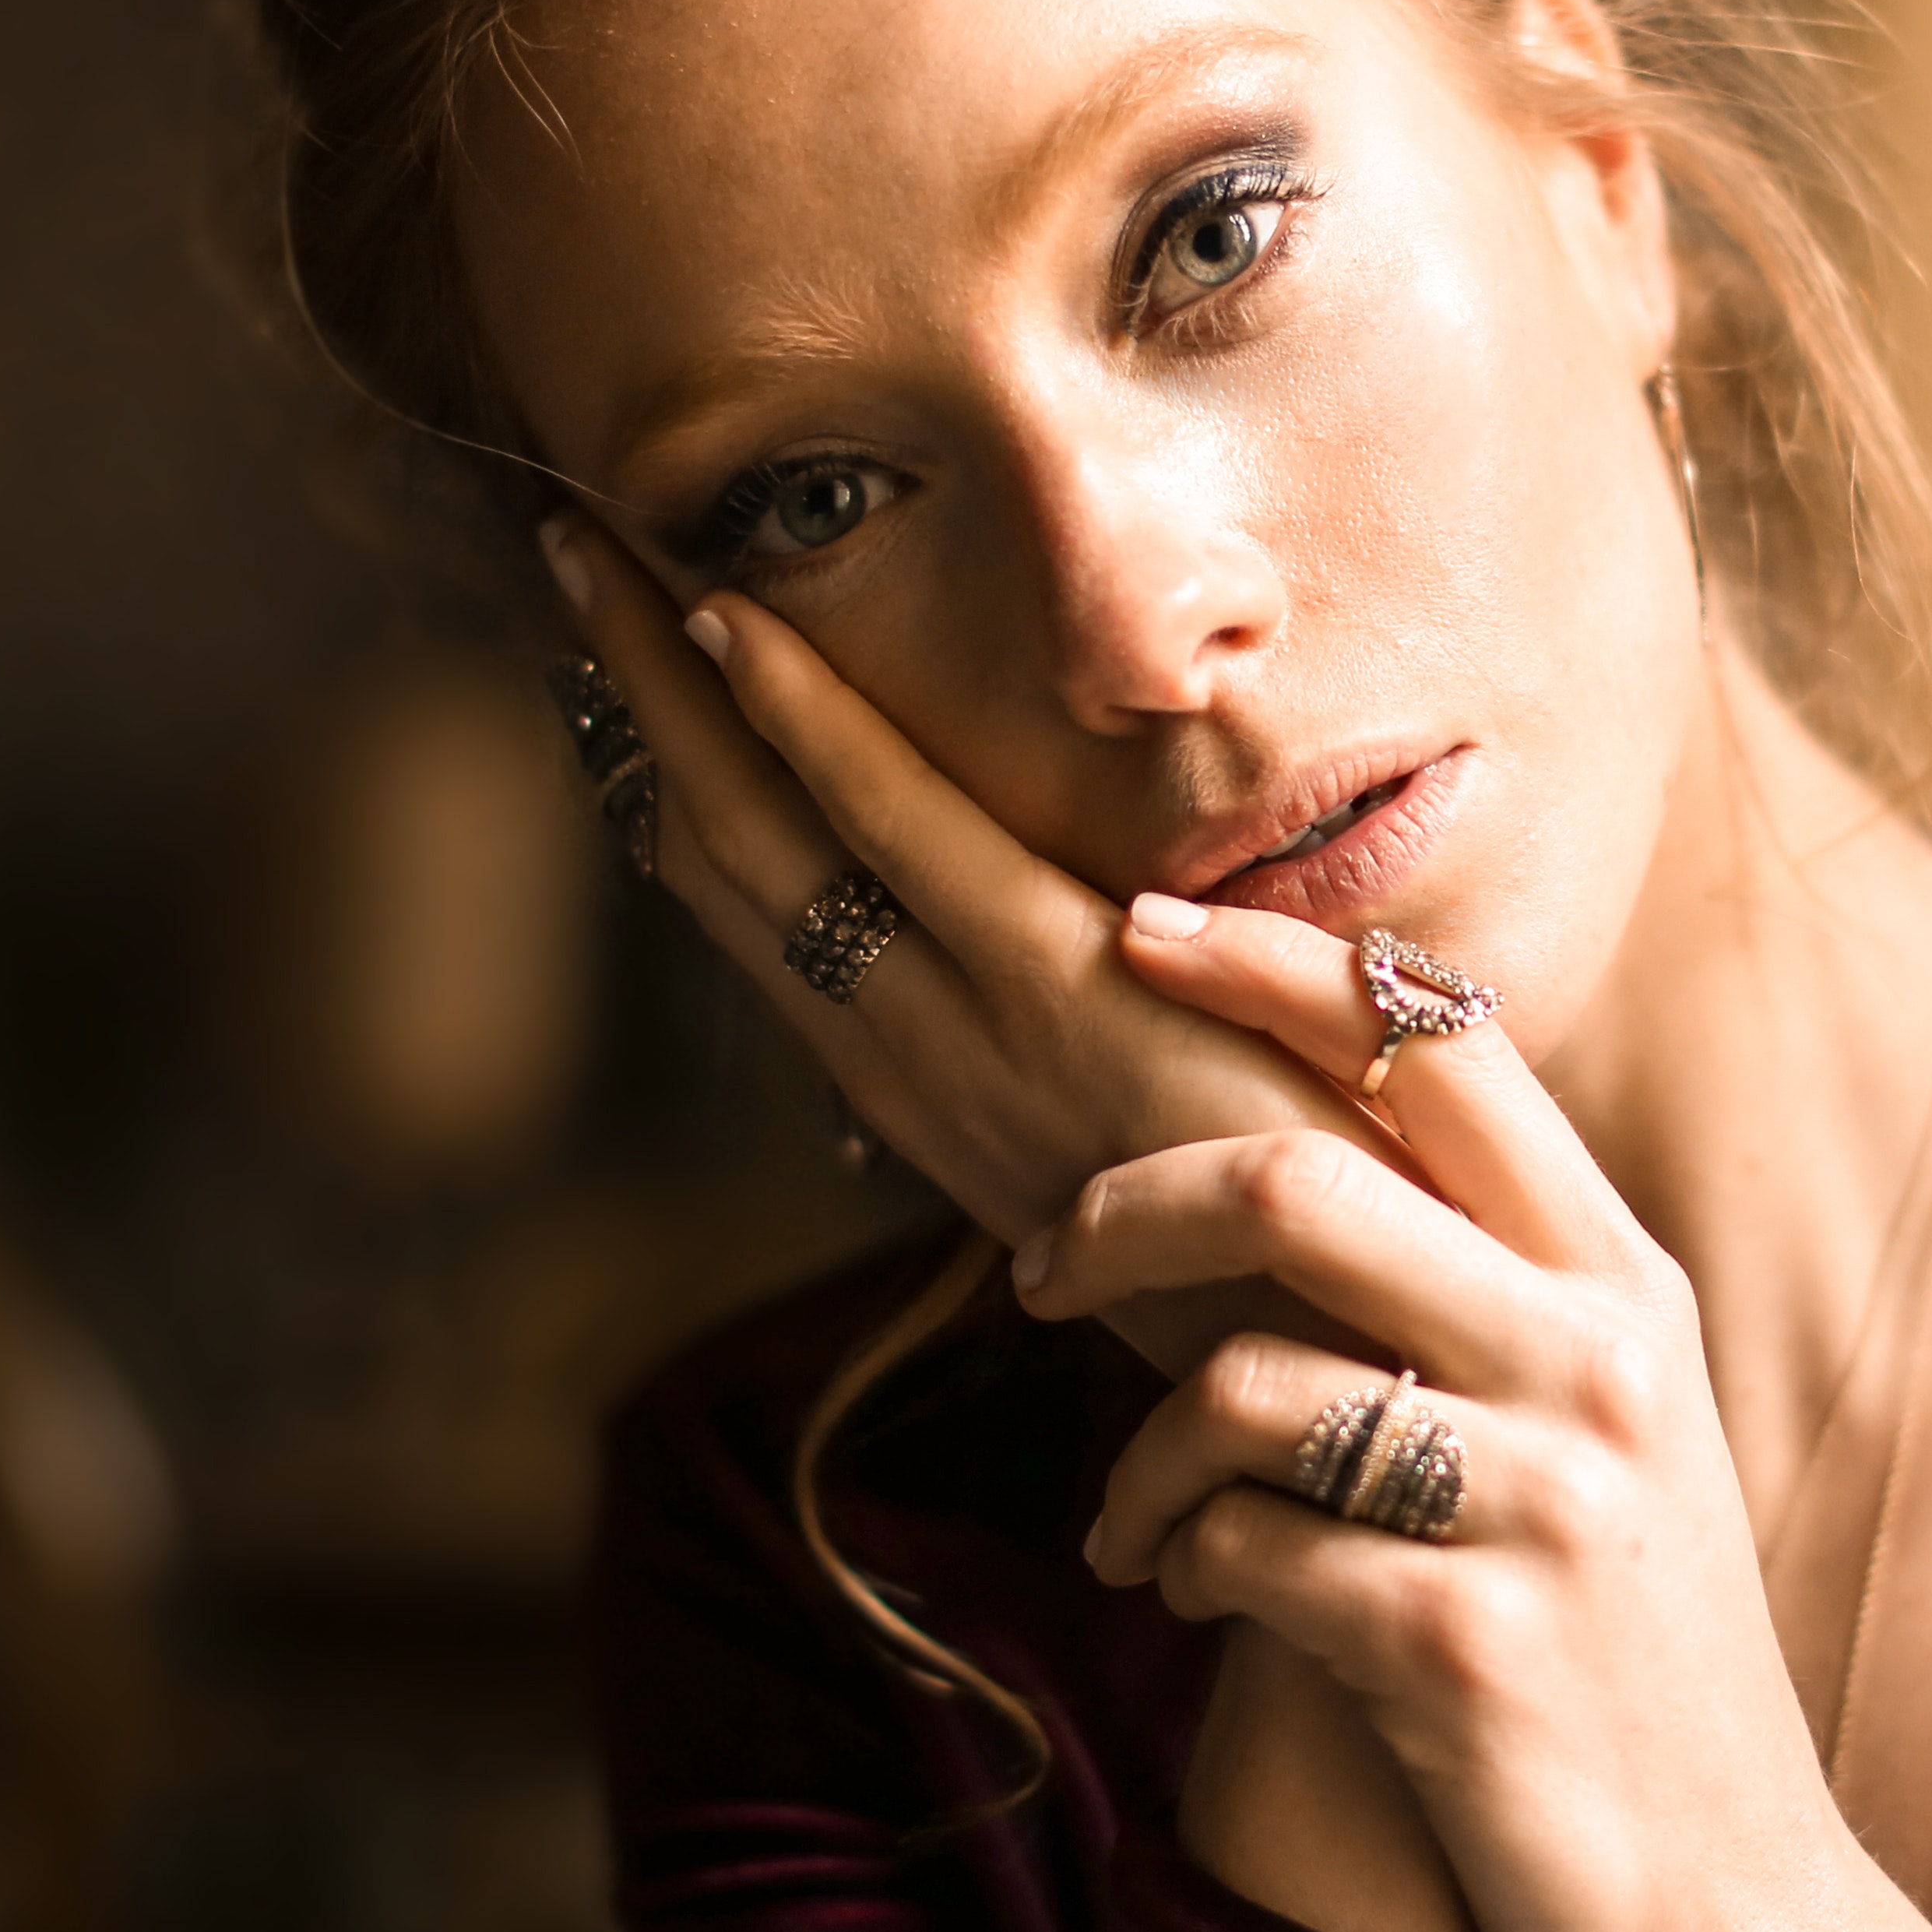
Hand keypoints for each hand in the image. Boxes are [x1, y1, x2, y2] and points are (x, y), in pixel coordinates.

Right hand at [544, 519, 1483, 1931]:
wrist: (1366, 1378)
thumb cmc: (1296, 1278)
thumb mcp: (1166, 1186)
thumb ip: (1106, 1107)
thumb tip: (1075, 1067)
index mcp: (945, 1099)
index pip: (781, 925)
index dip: (694, 802)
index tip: (631, 696)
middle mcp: (917, 1064)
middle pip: (735, 854)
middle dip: (643, 712)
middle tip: (565, 567)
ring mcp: (972, 1027)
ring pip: (775, 829)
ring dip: (675, 688)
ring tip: (594, 553)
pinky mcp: (1060, 993)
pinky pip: (899, 833)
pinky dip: (809, 728)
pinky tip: (735, 624)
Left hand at [1024, 900, 1931, 1931]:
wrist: (1734, 1906)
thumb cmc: (1624, 1652)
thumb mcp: (1604, 1430)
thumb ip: (1486, 1284)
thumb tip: (1290, 1145)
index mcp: (1620, 1280)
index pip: (1441, 1042)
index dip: (1273, 965)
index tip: (1135, 930)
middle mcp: (1598, 1362)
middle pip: (1298, 1178)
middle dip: (1121, 1207)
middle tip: (1033, 1269)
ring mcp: (1540, 1504)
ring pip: (1240, 1380)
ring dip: (1137, 1460)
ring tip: (1135, 1526)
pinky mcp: (1463, 1648)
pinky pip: (1243, 1549)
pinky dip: (1181, 1569)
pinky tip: (1194, 1606)